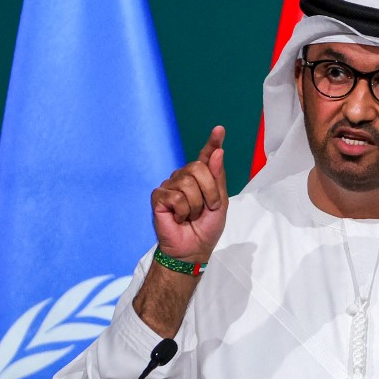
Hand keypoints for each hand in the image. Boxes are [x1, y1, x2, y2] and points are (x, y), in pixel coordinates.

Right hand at [150, 125, 227, 263]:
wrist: (193, 249)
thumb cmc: (206, 228)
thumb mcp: (220, 203)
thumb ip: (218, 177)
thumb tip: (217, 151)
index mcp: (201, 178)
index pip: (206, 156)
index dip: (212, 142)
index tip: (219, 130)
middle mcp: (184, 178)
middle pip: (198, 167)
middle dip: (209, 191)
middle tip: (208, 208)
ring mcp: (170, 186)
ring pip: (187, 183)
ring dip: (196, 205)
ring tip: (192, 216)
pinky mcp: (158, 197)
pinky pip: (175, 196)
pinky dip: (182, 211)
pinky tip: (179, 218)